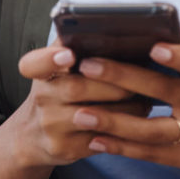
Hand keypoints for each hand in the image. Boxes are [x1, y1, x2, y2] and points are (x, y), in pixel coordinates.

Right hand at [13, 43, 152, 166]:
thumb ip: (76, 48)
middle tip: (137, 80)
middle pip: (76, 88)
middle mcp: (41, 97)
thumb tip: (118, 30)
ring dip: (125, 108)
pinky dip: (122, 130)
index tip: (69, 54)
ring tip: (146, 100)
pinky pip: (100, 140)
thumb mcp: (58, 69)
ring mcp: (51, 125)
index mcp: (41, 72)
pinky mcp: (64, 148)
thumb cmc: (58, 92)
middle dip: (111, 84)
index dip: (50, 59)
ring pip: (93, 117)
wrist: (34, 136)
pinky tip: (138, 122)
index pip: (33, 64)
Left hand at [71, 36, 179, 178]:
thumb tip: (168, 31)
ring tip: (81, 113)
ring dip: (114, 123)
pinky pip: (151, 154)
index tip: (153, 47)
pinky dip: (122, 148)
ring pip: (151, 131)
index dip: (178, 57)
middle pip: (163, 93)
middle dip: (123, 79)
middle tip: (89, 67)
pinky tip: (95, 139)